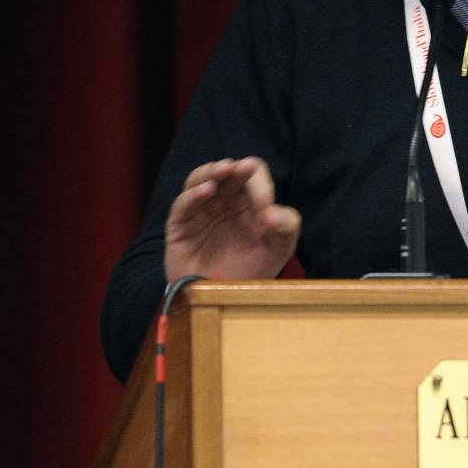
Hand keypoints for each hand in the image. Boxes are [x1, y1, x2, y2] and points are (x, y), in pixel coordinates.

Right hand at [164, 155, 300, 282]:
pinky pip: (183, 203)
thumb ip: (287, 227)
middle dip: (237, 169)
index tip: (266, 212)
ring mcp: (201, 209)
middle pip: (228, 171)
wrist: (222, 300)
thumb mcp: (278, 249)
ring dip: (212, 172)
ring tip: (224, 170)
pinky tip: (206, 191)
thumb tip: (273, 212)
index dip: (260, 186)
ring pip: (201, 178)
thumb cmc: (251, 271)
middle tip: (245, 168)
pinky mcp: (180, 224)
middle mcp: (224, 199)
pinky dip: (193, 194)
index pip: (254, 177)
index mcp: (249, 200)